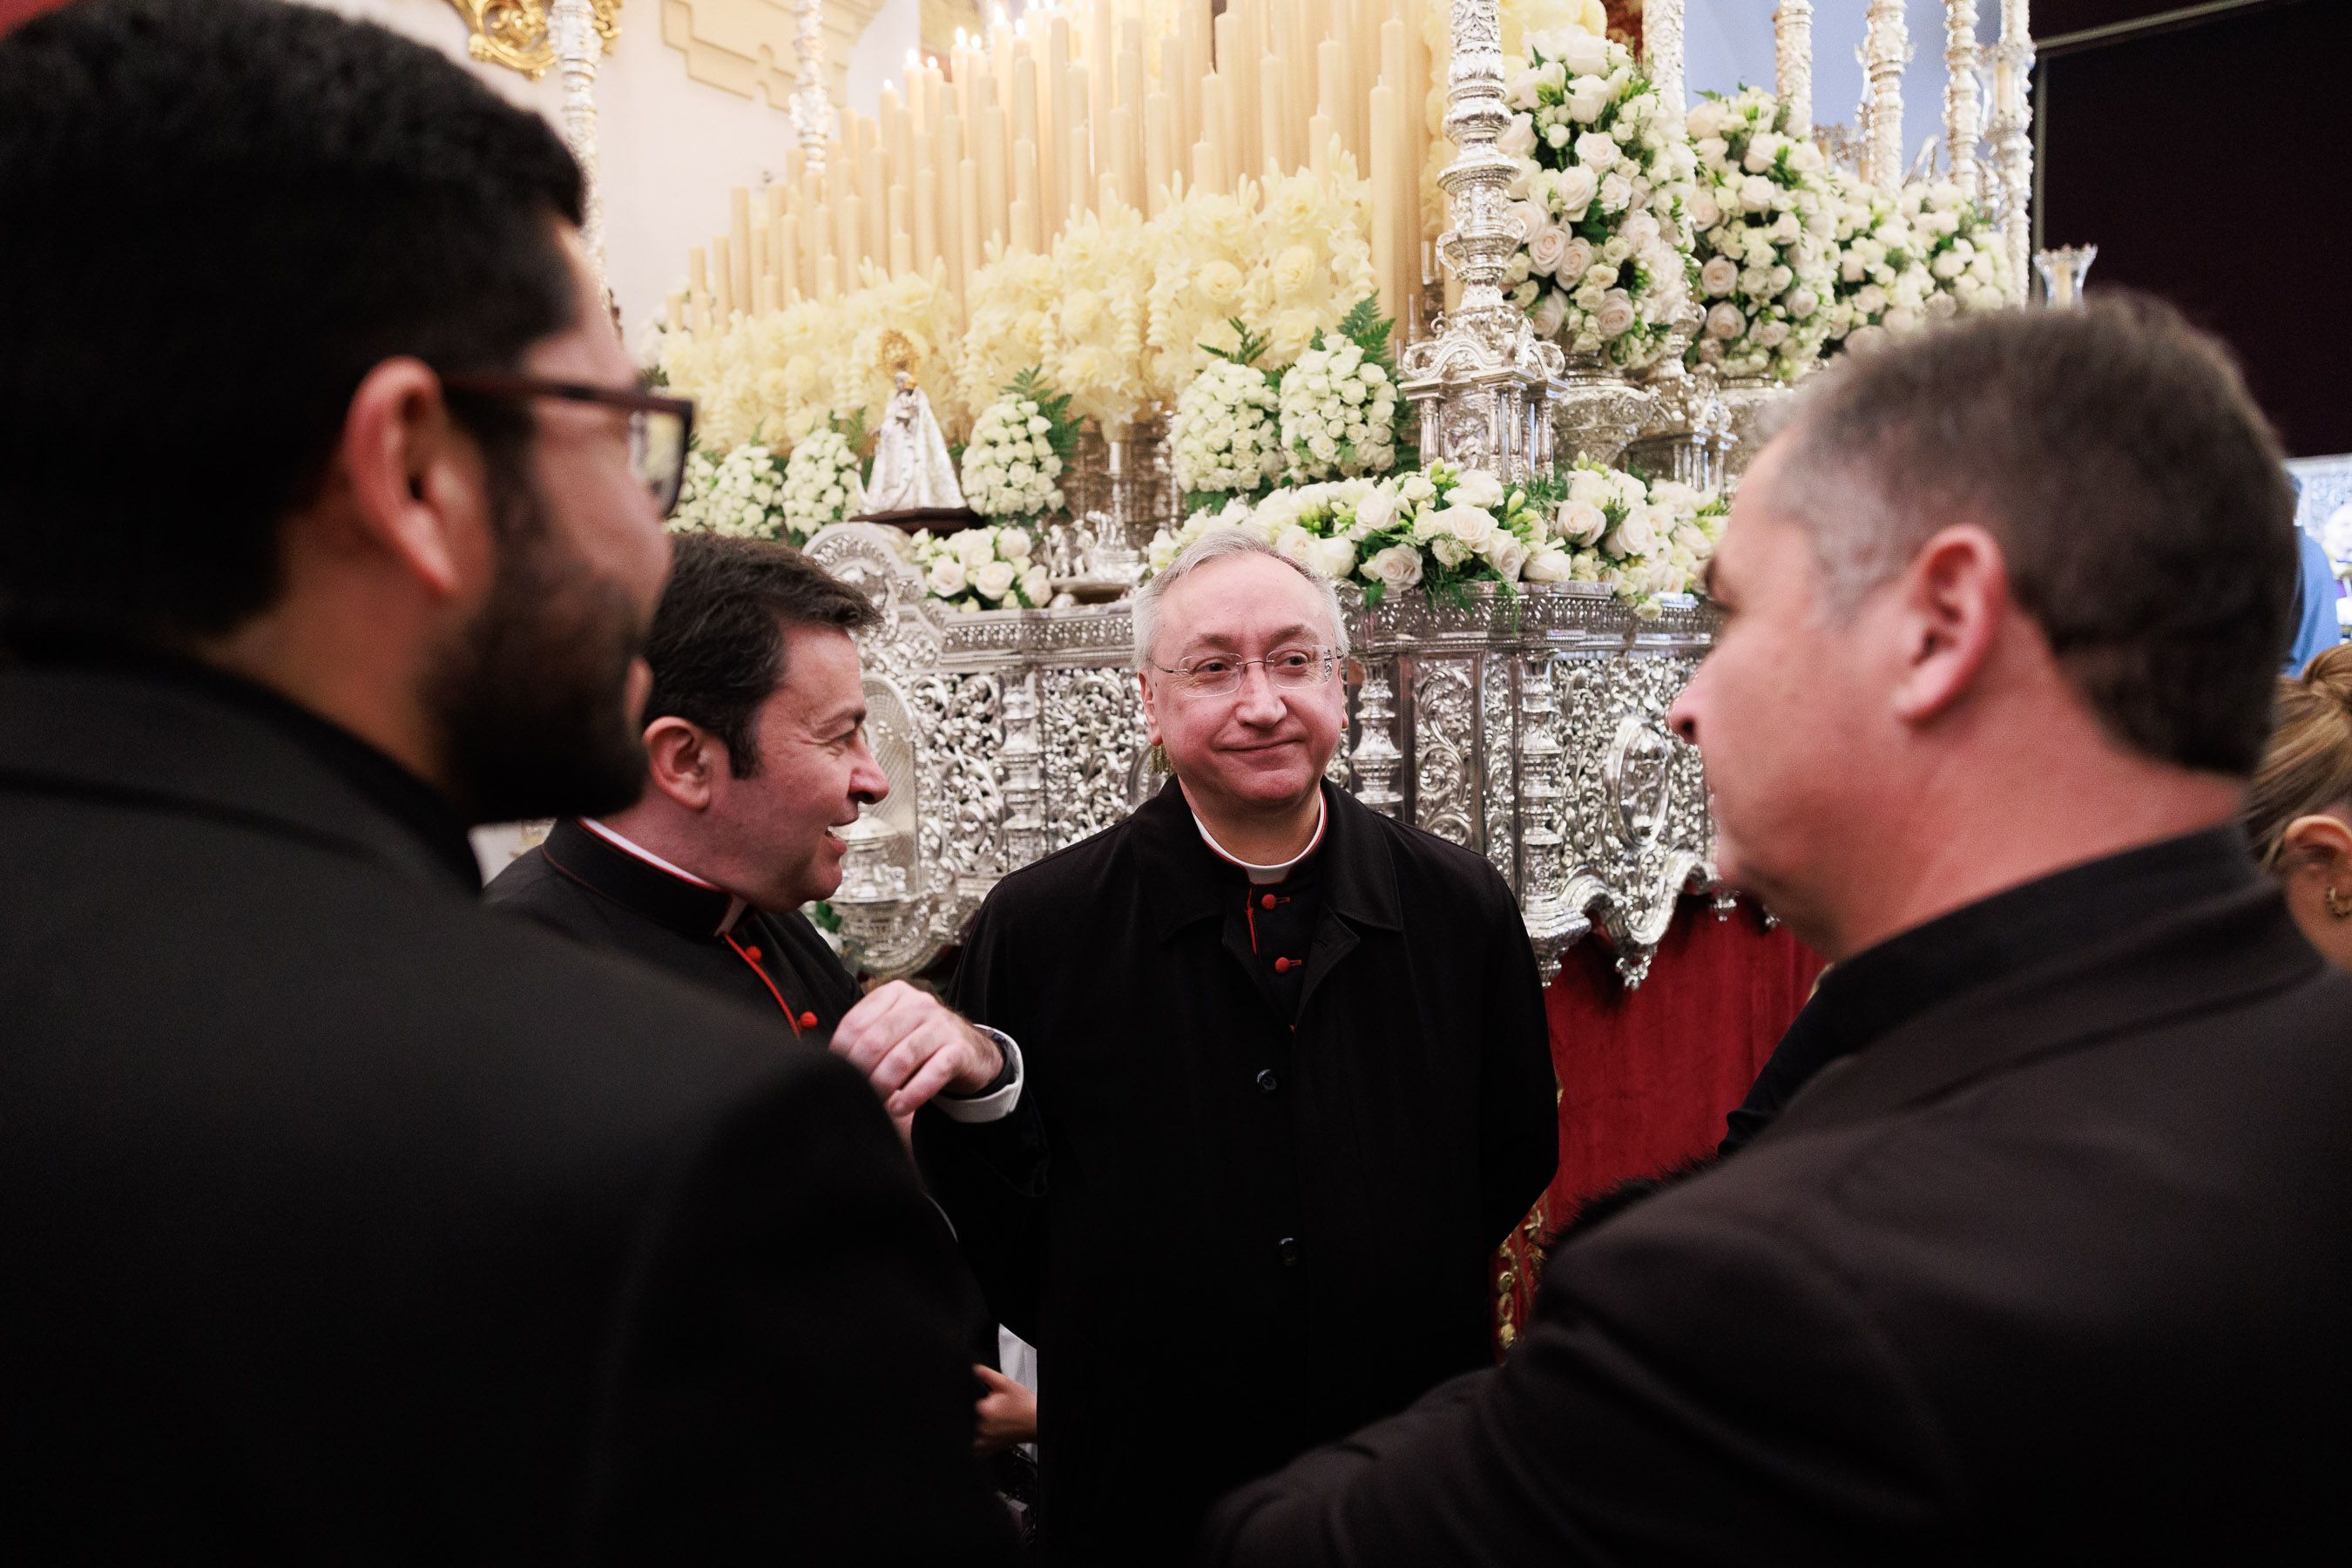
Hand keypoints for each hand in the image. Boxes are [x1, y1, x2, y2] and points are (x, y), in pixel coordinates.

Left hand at [828, 980, 1002, 1120]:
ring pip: (902, 1058)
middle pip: (875, 1041)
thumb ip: (865, 1036)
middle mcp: (919, 1003)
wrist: (970, 1052)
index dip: (840, 1054)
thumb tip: (828, 1062)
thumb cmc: (919, 1043)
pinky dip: (913, 1094)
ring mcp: (941, 1024)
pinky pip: (932, 1073)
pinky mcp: (960, 1049)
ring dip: (883, 1086)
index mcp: (894, 993)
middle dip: (860, 1073)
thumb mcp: (892, 1029)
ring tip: (875, 1104)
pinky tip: (899, 1108)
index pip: (855, 1023)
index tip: (834, 1076)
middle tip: (854, 1094)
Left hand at [973, 1364, 1037, 1454]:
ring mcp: (988, 1439)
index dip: (988, 1401)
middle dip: (988, 1413)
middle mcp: (983, 1426)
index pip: (977, 1403)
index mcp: (985, 1410)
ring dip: (985, 1427)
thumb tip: (975, 1369)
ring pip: (978, 1431)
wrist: (1037, 1422)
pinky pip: (980, 1448)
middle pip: (977, 1417)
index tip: (998, 1402)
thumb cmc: (1026, 1406)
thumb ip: (988, 1376)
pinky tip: (993, 1435)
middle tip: (1003, 1411)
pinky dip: (983, 1444)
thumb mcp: (1007, 1385)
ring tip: (1002, 1422)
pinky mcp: (993, 1448)